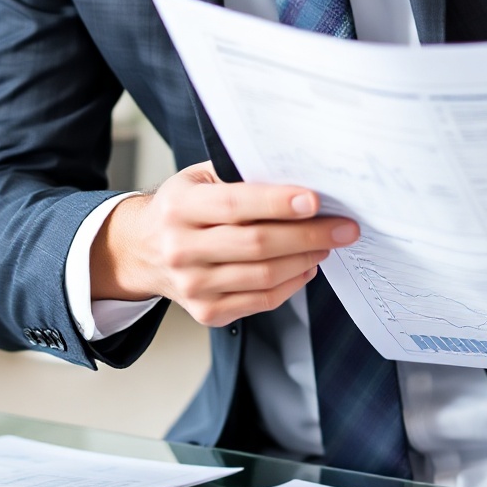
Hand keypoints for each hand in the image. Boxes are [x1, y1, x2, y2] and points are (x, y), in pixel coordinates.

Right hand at [91, 162, 357, 327]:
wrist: (141, 251)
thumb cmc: (182, 208)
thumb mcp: (197, 179)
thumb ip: (237, 174)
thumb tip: (297, 173)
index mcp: (179, 208)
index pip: (235, 205)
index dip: (277, 203)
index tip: (315, 200)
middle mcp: (180, 249)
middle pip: (257, 244)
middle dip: (308, 235)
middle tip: (344, 227)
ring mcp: (193, 286)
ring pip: (264, 276)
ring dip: (306, 259)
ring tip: (328, 243)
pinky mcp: (206, 312)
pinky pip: (262, 300)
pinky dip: (292, 283)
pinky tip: (306, 266)